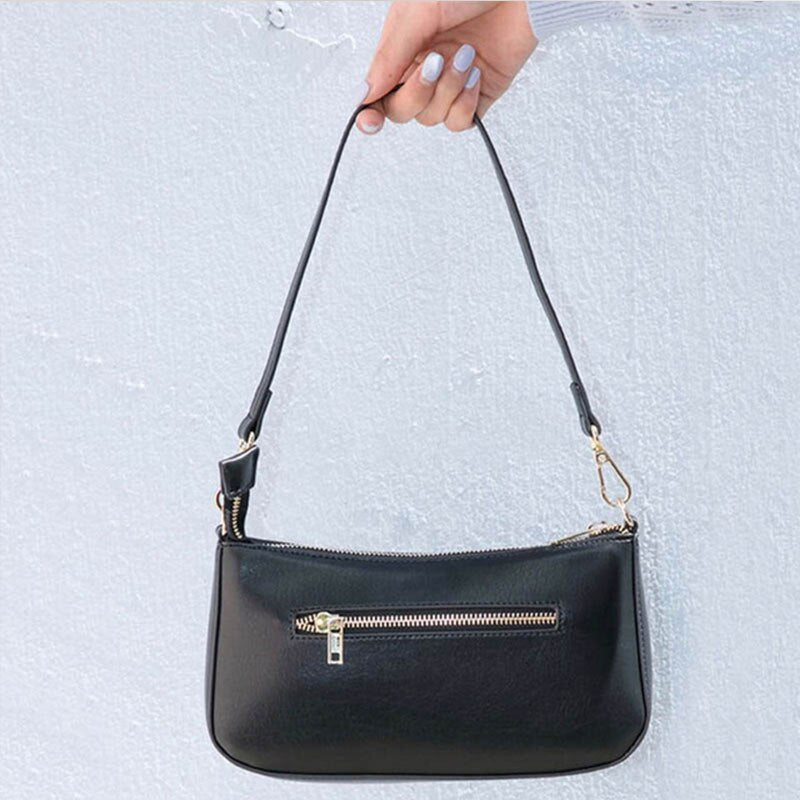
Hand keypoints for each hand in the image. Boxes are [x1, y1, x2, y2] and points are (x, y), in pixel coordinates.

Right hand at [355, 1, 536, 133]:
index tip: (370, 121)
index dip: (370, 112)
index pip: (378, 92)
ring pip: (432, 117)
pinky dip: (466, 104)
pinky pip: (460, 121)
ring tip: (465, 57)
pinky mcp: (478, 94)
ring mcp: (451, 82)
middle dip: (417, 94)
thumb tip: (364, 93)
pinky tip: (475, 75)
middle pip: (403, 111)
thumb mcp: (418, 13)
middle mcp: (424, 66)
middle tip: (435, 63)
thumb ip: (389, 58)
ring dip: (448, 90)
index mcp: (403, 47)